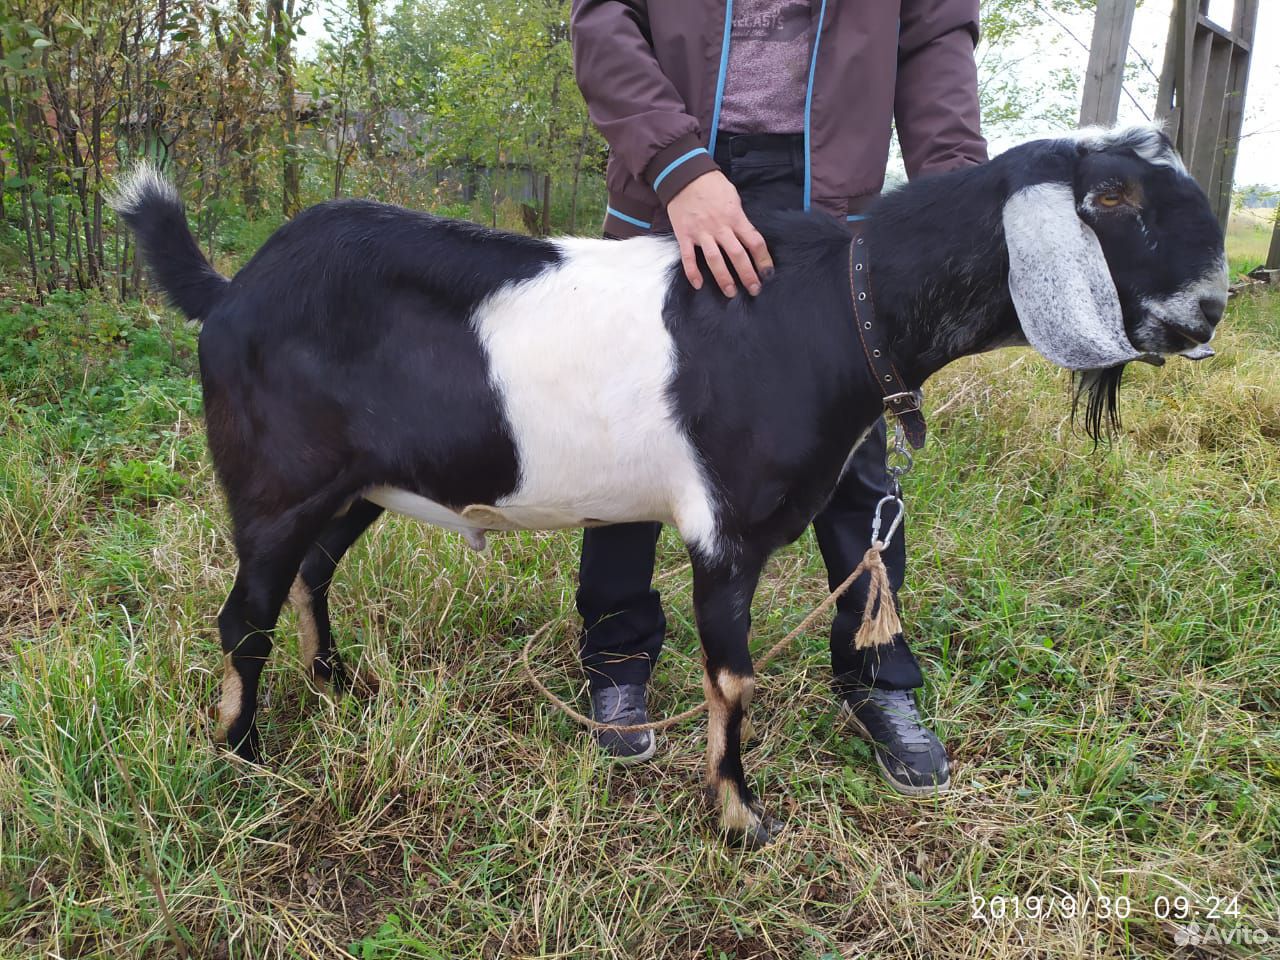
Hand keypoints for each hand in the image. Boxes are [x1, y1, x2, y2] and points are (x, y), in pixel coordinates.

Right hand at [666, 170, 772, 296]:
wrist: (684, 175)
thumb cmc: (711, 184)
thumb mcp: (733, 196)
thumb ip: (739, 217)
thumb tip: (745, 234)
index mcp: (735, 217)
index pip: (754, 241)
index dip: (763, 259)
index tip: (768, 273)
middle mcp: (720, 227)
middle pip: (737, 255)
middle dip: (747, 274)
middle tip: (754, 290)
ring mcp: (701, 232)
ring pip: (715, 259)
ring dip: (723, 278)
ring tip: (730, 293)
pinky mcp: (684, 235)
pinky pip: (688, 257)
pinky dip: (692, 272)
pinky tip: (698, 285)